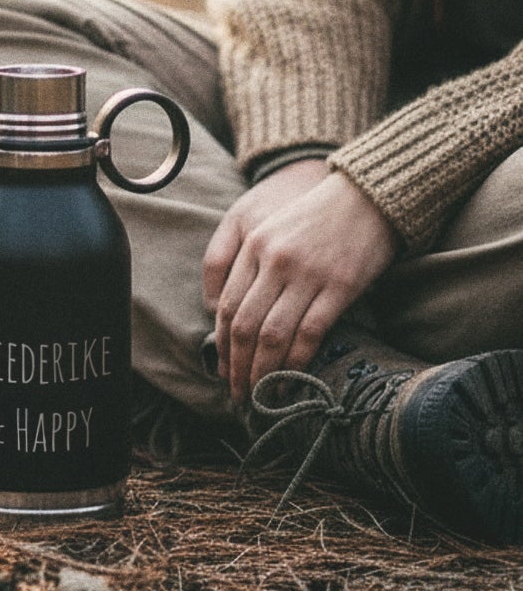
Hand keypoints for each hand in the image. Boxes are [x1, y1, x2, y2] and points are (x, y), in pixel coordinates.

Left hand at [202, 159, 397, 405]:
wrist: (368, 195)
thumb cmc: (317, 215)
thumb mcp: (270, 227)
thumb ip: (246, 263)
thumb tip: (225, 313)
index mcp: (253, 245)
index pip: (226, 305)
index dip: (222, 343)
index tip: (223, 368)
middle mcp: (274, 260)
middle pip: (243, 324)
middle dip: (237, 365)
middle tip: (237, 393)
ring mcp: (307, 274)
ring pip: (272, 333)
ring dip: (263, 371)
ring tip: (261, 395)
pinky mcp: (340, 286)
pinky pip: (309, 332)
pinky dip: (296, 361)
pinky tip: (292, 380)